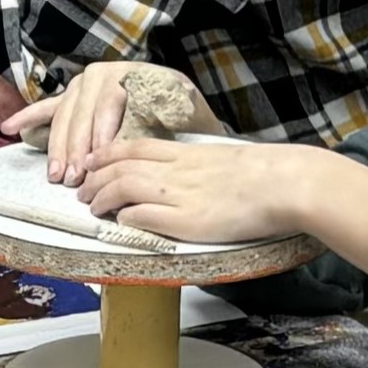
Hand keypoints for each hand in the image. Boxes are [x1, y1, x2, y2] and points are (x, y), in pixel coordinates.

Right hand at [1, 59, 184, 184]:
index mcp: (127, 72)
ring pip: (63, 117)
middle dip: (75, 148)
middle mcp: (100, 75)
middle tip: (73, 178)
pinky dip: (26, 117)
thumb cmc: (185, 112)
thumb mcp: (187, 110)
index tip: (97, 159)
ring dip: (57, 147)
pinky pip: (47, 109)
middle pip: (81, 113)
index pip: (107, 103)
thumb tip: (145, 123)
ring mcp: (81, 86)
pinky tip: (8, 128)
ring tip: (56, 174)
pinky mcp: (71, 99)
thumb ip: (169, 113)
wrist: (182, 104)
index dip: (101, 132)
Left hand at [70, 134, 316, 247]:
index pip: (133, 147)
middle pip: (120, 166)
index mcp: (186, 154)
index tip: (93, 161)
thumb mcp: (222, 159)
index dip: (106, 154)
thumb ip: (197, 166)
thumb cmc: (263, 174)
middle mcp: (176, 171)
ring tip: (92, 207)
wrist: (285, 183)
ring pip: (124, 187)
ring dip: (102, 197)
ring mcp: (180, 195)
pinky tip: (121, 221)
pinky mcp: (188, 221)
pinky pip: (144, 215)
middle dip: (94, 178)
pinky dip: (126, 217)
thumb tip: (183, 177)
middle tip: (82, 190)